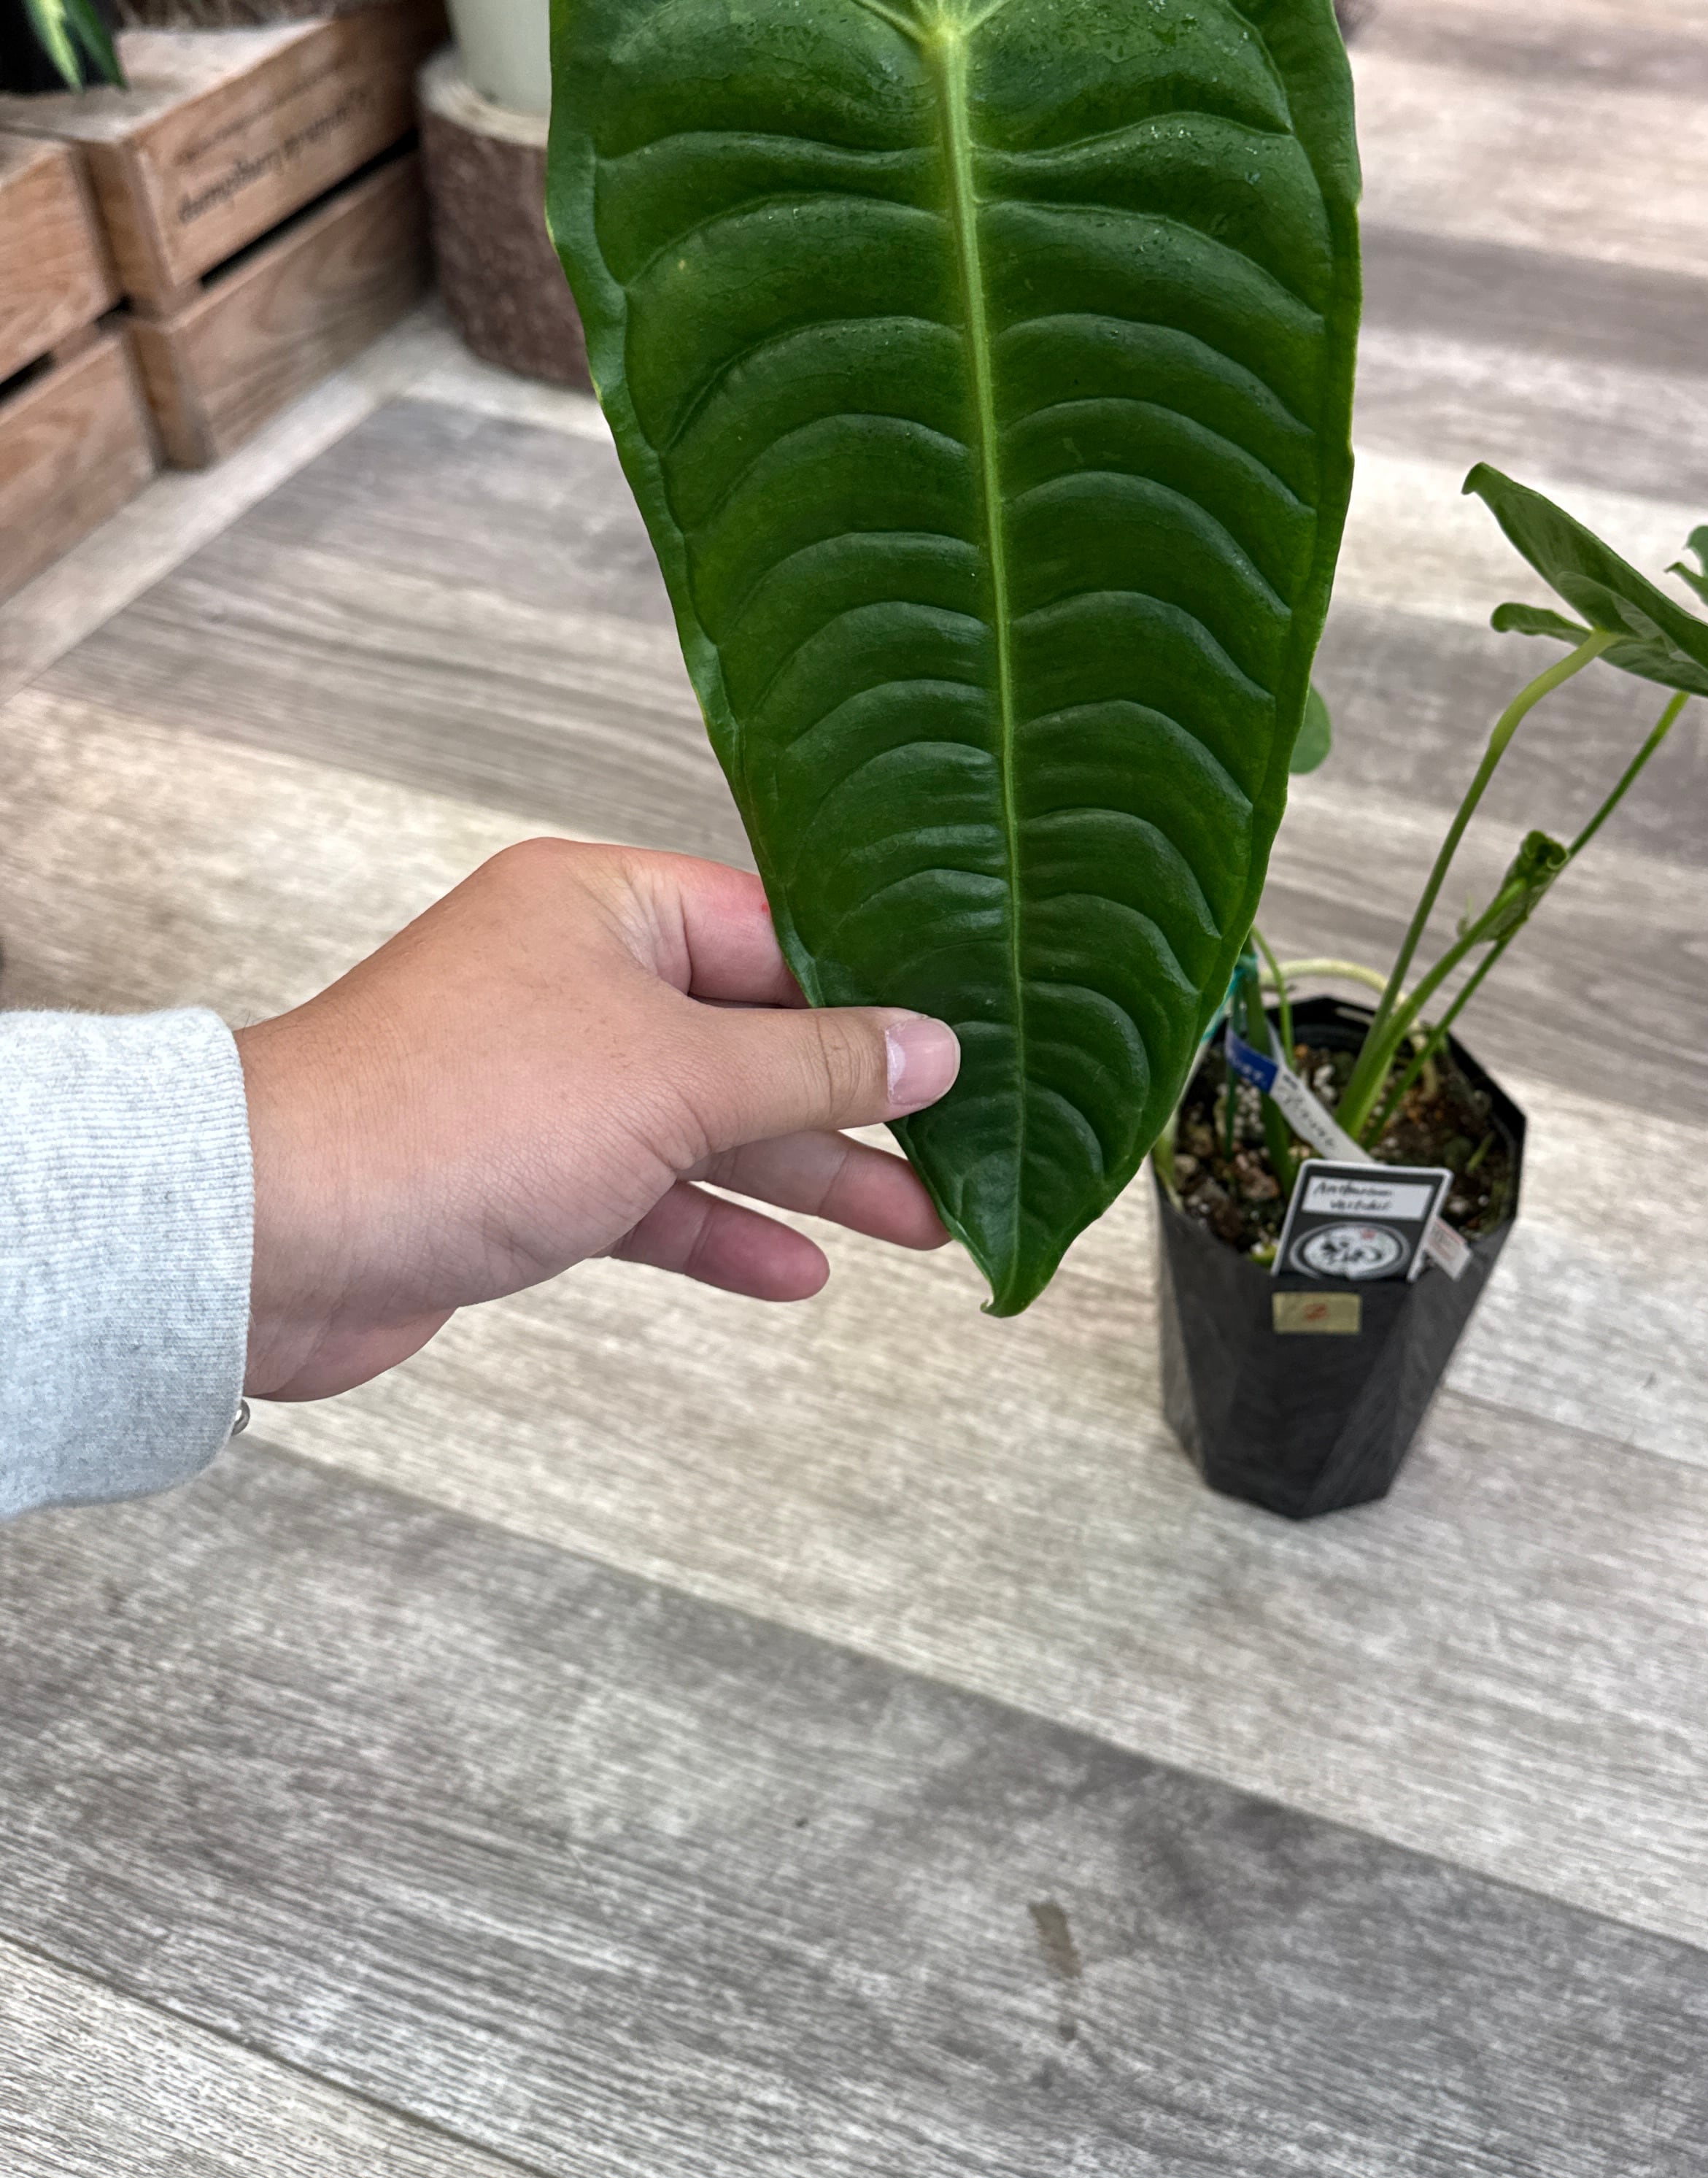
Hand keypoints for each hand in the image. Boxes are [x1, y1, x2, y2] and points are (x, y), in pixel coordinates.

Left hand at [234, 840, 959, 1402]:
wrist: (273, 1237)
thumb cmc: (454, 1117)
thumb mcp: (675, 1077)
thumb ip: (814, 1064)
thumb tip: (933, 1047)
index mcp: (603, 905)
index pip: (775, 930)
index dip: (872, 992)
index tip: (964, 1044)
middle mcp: (573, 976)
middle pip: (752, 1031)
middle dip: (855, 1103)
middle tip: (960, 1154)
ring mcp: (547, 1078)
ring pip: (709, 1121)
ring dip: (808, 1176)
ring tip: (919, 1227)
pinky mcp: (520, 1175)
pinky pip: (649, 1192)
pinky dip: (718, 1228)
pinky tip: (796, 1272)